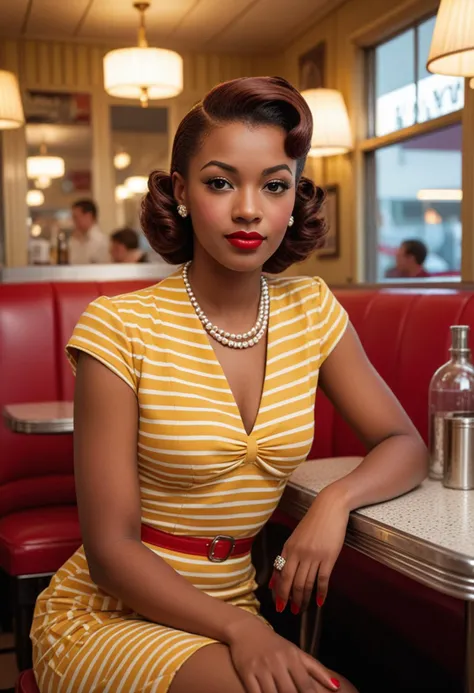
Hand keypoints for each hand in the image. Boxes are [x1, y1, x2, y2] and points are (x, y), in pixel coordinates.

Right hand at [228, 619, 339, 692]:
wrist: (246, 629)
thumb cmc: (275, 644)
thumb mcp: (296, 652)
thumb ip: (317, 670)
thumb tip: (337, 687)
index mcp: (292, 657)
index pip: (306, 686)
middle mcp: (277, 662)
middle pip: (289, 692)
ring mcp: (261, 668)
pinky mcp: (246, 673)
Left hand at [271, 486, 349, 612]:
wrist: (330, 507)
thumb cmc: (314, 522)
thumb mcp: (297, 536)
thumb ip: (289, 554)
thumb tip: (281, 572)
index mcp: (289, 547)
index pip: (280, 573)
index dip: (279, 590)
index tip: (278, 602)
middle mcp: (298, 553)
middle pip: (291, 581)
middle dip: (289, 599)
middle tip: (289, 611)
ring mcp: (313, 556)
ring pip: (306, 583)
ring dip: (303, 599)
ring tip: (302, 609)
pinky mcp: (328, 557)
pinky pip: (322, 579)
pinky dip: (320, 592)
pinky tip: (319, 602)